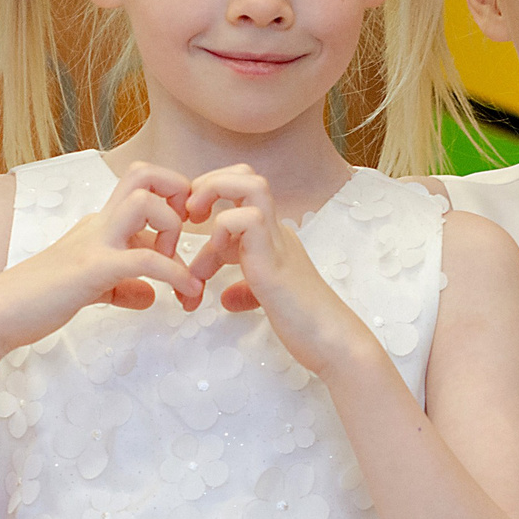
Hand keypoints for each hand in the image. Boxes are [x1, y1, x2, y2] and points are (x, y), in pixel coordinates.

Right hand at [0, 162, 207, 350]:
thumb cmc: (39, 300)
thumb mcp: (92, 289)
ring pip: (145, 202)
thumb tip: (151, 296)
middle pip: (144, 173)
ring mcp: (94, 242)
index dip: (175, 203)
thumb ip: (124, 288)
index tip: (186, 239)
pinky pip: (143, 259)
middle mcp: (99, 223)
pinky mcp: (92, 268)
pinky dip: (173, 274)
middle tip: (186, 234)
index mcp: (100, 223)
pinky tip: (185, 294)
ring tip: (177, 267)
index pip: (144, 187)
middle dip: (179, 193)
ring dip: (173, 230)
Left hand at [181, 166, 376, 379]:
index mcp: (270, 236)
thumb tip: (226, 298)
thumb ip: (245, 292)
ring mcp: (276, 241)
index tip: (186, 229)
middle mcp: (274, 231)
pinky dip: (223, 228)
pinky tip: (215, 256)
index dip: (206, 205)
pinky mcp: (274, 260)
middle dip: (209, 181)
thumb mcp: (265, 299)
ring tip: (193, 218)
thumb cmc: (303, 322)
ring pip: (251, 183)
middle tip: (188, 212)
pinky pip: (249, 219)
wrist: (332, 343)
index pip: (237, 197)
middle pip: (246, 174)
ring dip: (214, 190)